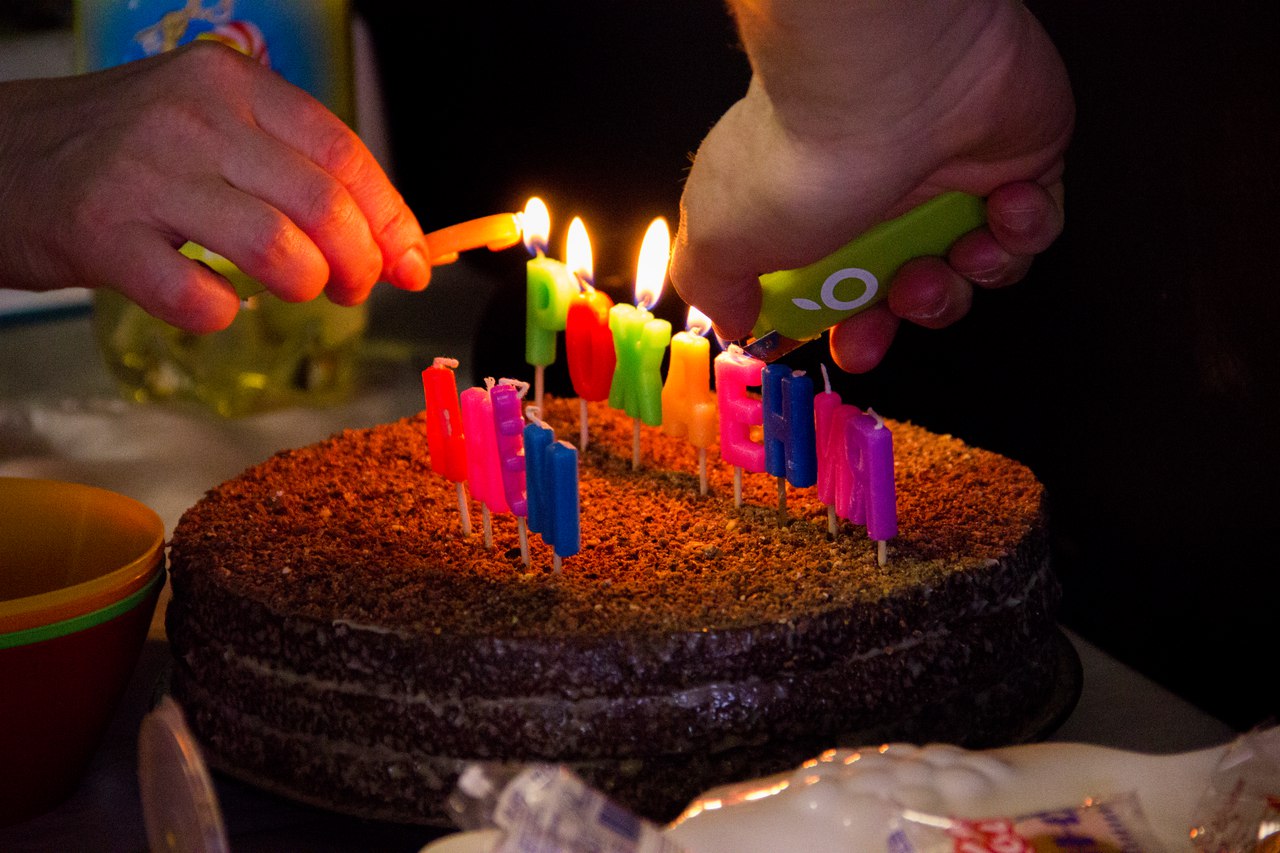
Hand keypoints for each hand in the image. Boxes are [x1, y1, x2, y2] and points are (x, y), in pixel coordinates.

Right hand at [0, 41, 429, 332]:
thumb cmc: (121, 151)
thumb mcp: (208, 125)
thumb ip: (290, 168)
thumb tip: (386, 239)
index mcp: (231, 84)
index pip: (345, 154)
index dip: (391, 219)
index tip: (412, 264)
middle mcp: (193, 119)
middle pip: (323, 205)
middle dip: (358, 263)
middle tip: (351, 288)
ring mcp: (145, 176)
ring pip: (276, 248)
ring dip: (303, 286)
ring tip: (292, 291)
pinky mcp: (102, 234)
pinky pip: (195, 296)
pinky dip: (220, 315)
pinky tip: (213, 305)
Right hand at [669, 0, 1073, 371]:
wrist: (892, 76)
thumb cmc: (805, 149)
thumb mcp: (720, 239)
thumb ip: (716, 289)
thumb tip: (730, 319)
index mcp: (814, 212)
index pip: (840, 289)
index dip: (850, 327)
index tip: (851, 343)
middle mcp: (881, 193)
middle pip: (910, 285)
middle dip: (912, 312)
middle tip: (903, 306)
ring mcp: (949, 176)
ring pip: (973, 266)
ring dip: (964, 280)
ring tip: (951, 254)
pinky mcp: (1015, 160)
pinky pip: (1034, 226)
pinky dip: (1024, 233)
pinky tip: (1000, 209)